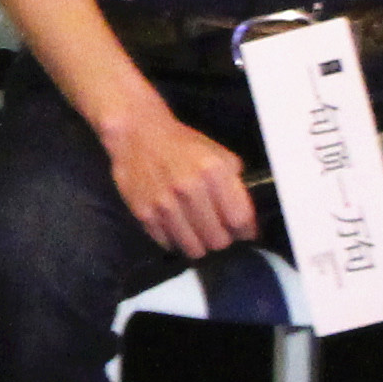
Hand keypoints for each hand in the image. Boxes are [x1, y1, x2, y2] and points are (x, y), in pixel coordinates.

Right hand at [97, 101, 260, 260]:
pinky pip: (168, 243)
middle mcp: (188, 188)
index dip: (245, 231)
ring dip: (200, 244)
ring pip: (194, 249)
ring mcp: (163, 203)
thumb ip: (236, 186)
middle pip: (218, 240)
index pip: (240, 220)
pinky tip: (177, 226)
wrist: (136, 133)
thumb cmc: (181, 144)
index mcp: (212, 171)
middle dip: (222, 238)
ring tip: (198, 233)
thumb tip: (246, 219)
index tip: (243, 232)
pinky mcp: (143, 213)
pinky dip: (175, 240)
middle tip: (218, 230)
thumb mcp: (219, 155)